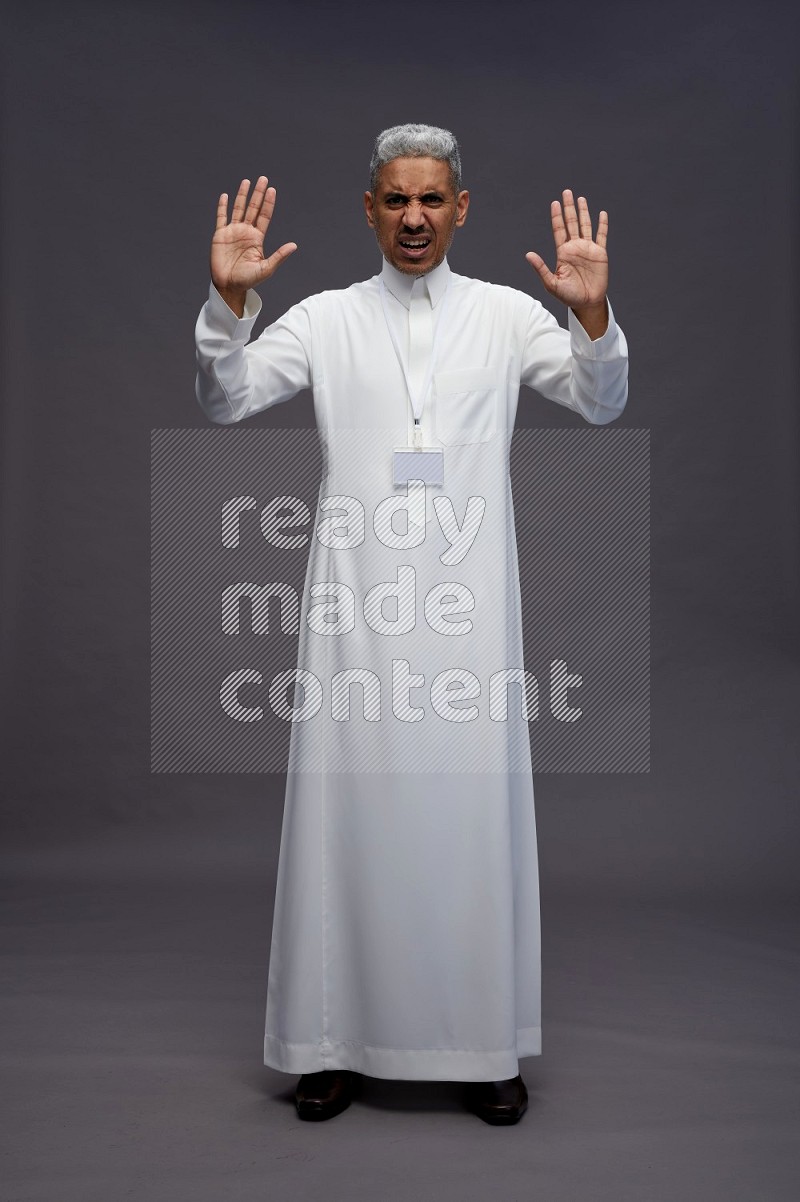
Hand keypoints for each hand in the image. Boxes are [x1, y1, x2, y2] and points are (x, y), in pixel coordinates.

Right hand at [210, 176, 296, 307]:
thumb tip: (294, 245)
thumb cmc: (247, 280)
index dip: (268, 203)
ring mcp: (232, 232)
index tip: (272, 189)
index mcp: (257, 238)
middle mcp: (246, 232)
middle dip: (258, 194)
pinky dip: (222, 206)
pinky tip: (225, 195)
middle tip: (263, 178)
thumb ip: (279, 256)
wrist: (228, 286)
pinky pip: (221, 217)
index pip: (264, 216)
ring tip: (247, 181)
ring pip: (238, 209)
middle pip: (253, 208)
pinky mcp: (220, 235)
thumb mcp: (266, 269)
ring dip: (242, 195)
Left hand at [525, 190, 607, 316]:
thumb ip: (541, 268)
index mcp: (563, 253)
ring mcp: (588, 249)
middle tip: (566, 192)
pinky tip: (601, 213)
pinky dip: (602, 224)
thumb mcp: (552, 284)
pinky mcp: (600, 253)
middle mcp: (575, 247)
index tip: (554, 203)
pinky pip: (602, 236)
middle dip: (569, 208)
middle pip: (571, 223)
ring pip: (585, 225)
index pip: (559, 230)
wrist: (586, 303)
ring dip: (583, 212)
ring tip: (580, 198)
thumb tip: (528, 254)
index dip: (557, 216)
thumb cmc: (568, 296)